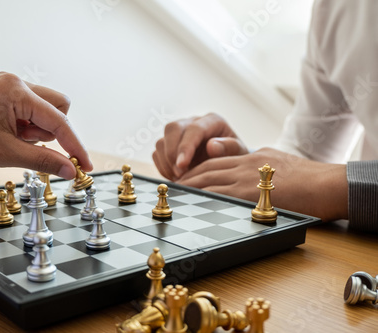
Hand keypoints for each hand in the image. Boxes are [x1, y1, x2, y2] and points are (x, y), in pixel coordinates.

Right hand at [152, 113, 247, 180]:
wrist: (227, 165)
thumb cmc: (234, 158)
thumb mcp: (239, 154)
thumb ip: (230, 148)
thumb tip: (212, 145)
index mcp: (212, 121)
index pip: (194, 129)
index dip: (185, 147)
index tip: (182, 165)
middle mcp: (192, 122)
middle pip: (172, 128)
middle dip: (172, 153)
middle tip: (180, 174)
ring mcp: (179, 134)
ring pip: (161, 141)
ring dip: (166, 162)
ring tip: (180, 178)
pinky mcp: (169, 145)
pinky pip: (157, 154)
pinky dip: (163, 167)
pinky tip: (176, 177)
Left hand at [177, 147, 347, 221]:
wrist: (326, 184)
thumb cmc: (309, 177)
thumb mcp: (279, 161)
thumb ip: (258, 165)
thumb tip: (246, 174)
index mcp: (252, 157)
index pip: (216, 161)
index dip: (198, 169)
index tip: (187, 177)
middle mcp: (245, 165)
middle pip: (208, 169)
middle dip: (189, 179)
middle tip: (175, 188)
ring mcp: (246, 178)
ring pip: (210, 181)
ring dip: (191, 189)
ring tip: (178, 198)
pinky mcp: (250, 194)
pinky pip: (220, 195)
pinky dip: (204, 199)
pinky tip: (194, 206)